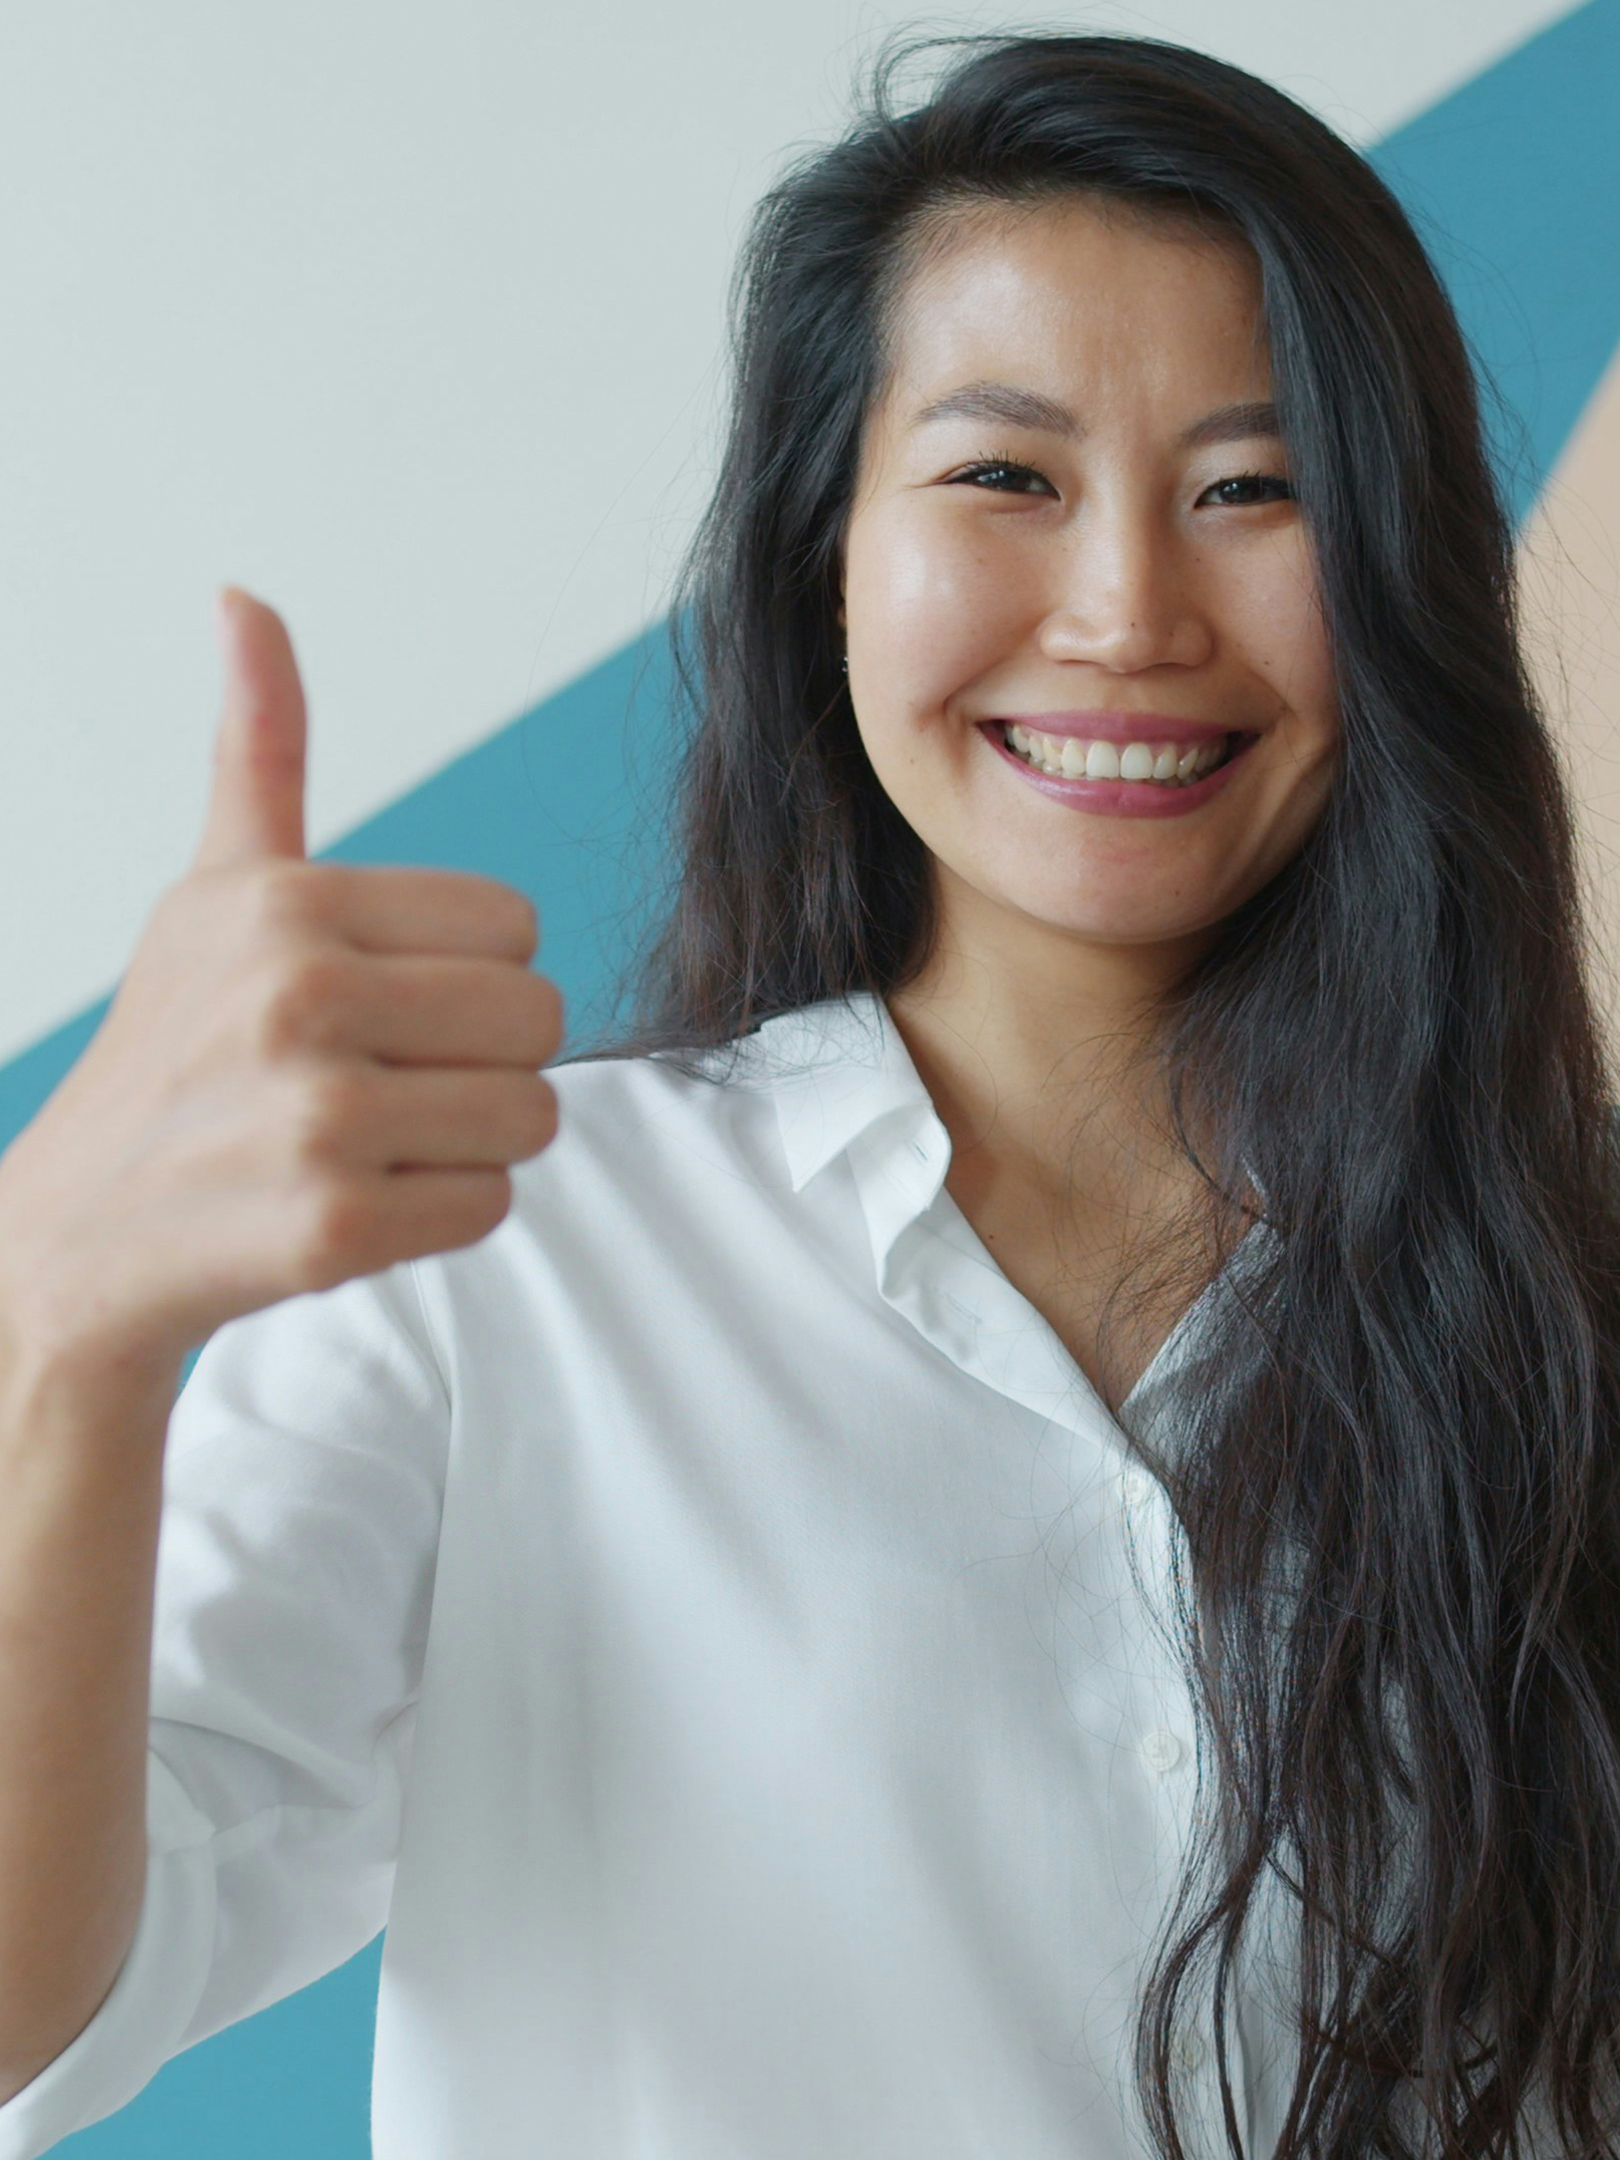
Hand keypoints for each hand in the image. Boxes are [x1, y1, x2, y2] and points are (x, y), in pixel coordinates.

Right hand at [0, 587, 562, 1380]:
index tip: (383, 1005)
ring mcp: (314, 1117)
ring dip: (468, 1140)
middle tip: (387, 1082)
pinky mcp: (331, 1228)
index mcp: (288, 902)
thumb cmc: (174, 1053)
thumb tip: (243, 596)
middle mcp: (299, 996)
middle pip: (541, 1017)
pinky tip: (357, 1202)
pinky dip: (440, 1214)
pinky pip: (490, 1203)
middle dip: (480, 1059)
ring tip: (373, 1142)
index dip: (466, 973)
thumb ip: (260, 751)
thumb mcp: (210, 890)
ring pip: (532, 1114)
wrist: (80, 1236)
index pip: (517, 923)